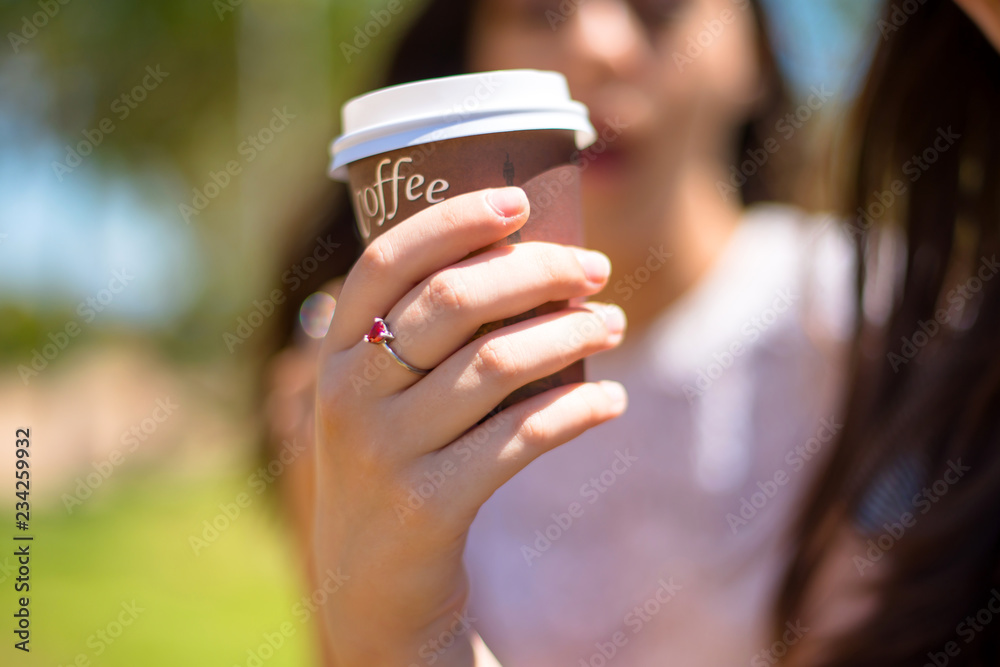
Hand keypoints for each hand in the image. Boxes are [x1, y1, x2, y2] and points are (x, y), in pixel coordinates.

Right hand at [313, 187, 627, 665]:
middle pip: (455, 302)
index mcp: (337, 350)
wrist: (370, 577)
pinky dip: (577, 409)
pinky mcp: (431, 503)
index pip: (389, 259)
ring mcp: (386, 450)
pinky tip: (611, 401)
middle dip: (538, 272)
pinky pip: (522, 437)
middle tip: (594, 270)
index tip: (520, 201)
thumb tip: (528, 261)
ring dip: (571, 333)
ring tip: (612, 323)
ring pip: (498, 364)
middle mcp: (351, 393)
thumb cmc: (394, 457)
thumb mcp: (379, 394)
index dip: (455, 220)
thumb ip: (422, 335)